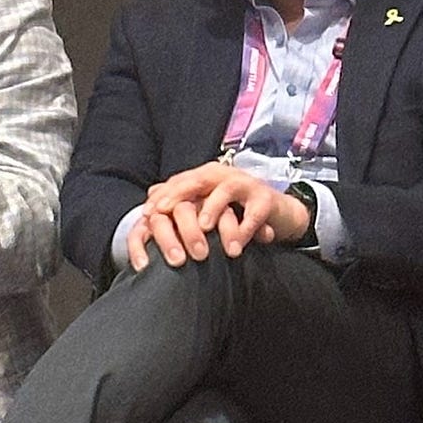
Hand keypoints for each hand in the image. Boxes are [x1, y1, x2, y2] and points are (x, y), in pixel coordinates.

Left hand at [127, 162, 305, 269]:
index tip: (145, 214)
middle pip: (196, 181)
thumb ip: (180, 208)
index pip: (177, 182)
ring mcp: (245, 185)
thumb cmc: (234, 211)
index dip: (161, 197)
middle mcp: (222, 176)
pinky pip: (254, 212)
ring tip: (203, 227)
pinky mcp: (266, 199)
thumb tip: (148, 214)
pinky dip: (245, 228)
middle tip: (162, 214)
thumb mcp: (204, 207)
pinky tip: (236, 246)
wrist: (276, 213)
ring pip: (225, 191)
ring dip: (212, 209)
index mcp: (204, 177)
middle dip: (178, 196)